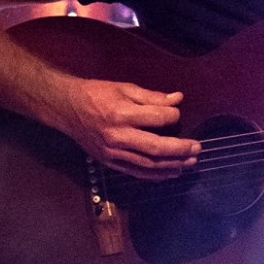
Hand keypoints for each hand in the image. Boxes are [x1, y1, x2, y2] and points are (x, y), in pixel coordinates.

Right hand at [55, 76, 199, 178]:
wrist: (66, 109)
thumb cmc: (96, 94)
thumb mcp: (123, 88)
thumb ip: (152, 96)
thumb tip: (178, 99)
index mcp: (122, 114)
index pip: (157, 119)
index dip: (173, 116)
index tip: (178, 114)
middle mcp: (118, 136)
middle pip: (157, 148)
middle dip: (180, 149)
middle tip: (197, 148)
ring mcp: (113, 153)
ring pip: (149, 164)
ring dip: (172, 165)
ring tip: (189, 162)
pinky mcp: (110, 162)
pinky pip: (137, 172)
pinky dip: (156, 175)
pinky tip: (170, 172)